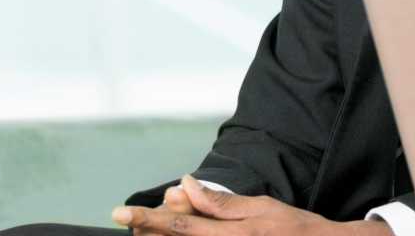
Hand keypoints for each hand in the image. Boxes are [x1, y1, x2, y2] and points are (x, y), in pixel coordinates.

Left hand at [112, 175, 389, 234]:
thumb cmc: (295, 229)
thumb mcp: (260, 207)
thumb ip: (219, 202)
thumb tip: (186, 184)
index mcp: (229, 235)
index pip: (177, 225)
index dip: (145, 217)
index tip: (119, 211)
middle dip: (148, 228)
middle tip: (133, 217)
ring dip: (164, 235)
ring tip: (152, 224)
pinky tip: (181, 230)